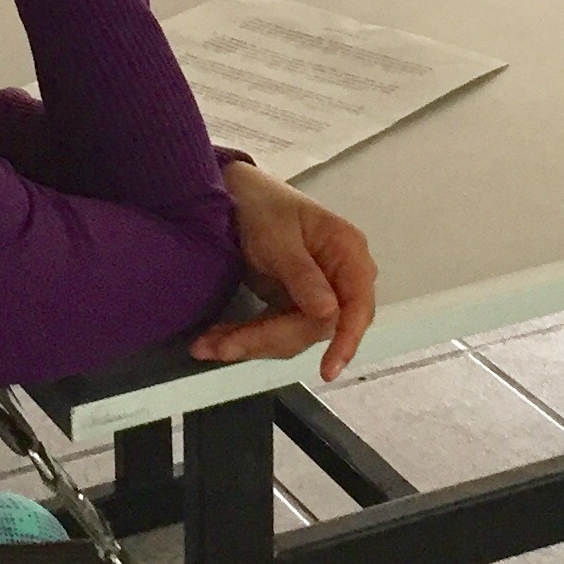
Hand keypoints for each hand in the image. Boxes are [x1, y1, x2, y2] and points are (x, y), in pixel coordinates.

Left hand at [193, 162, 377, 380]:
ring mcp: (315, 294)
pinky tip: (212, 342)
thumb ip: (302, 274)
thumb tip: (329, 313)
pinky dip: (243, 336)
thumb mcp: (278, 235)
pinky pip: (272, 329)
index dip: (347, 340)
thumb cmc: (264, 203)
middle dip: (268, 340)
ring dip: (249, 343)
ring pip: (290, 335)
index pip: (358, 307)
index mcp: (348, 253)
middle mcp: (339, 278)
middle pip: (316, 327)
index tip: (328, 370)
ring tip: (205, 345)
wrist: (234, 193)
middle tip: (223, 348)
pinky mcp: (291, 304)